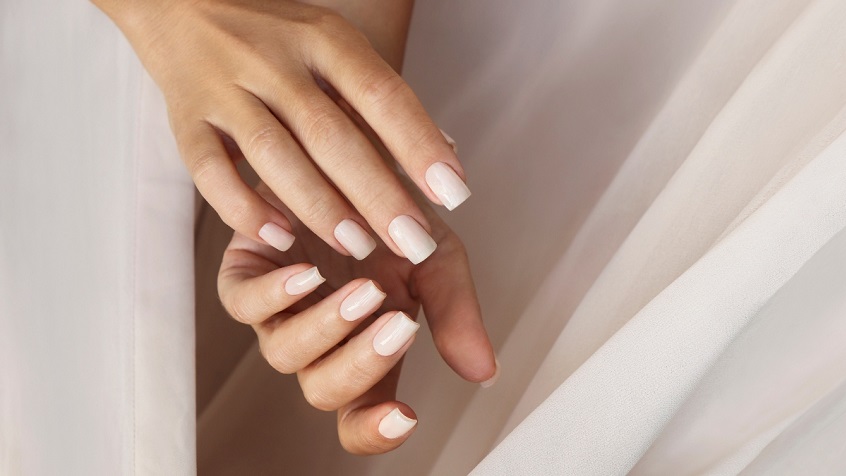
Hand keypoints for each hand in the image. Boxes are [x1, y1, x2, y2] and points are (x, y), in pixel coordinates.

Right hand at [95, 0, 470, 262]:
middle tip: (414, 241)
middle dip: (377, 192)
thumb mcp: (334, 46)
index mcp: (323, 37)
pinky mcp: (186, 120)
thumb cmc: (278, 37)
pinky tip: (278, 238)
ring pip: (273, 155)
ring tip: (358, 246)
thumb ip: (381, 98)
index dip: (418, 144)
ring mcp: (224, 89)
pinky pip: (209, 170)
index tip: (454, 192)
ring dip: (318, 206)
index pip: (380, 93)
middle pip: (331, 133)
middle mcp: (273, 61)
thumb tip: (445, 151)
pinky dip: (242, 208)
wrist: (181, 3)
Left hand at [217, 182, 496, 453]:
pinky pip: (244, 302)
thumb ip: (455, 313)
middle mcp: (319, 339)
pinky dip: (275, 294)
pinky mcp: (245, 271)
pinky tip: (310, 272)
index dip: (376, 430)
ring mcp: (278, 311)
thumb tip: (484, 373)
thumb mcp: (438, 259)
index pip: (361, 414)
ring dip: (328, 328)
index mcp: (365, 346)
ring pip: (284, 353)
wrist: (358, 149)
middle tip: (401, 324)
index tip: (408, 416)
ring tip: (366, 290)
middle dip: (364, 363)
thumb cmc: (395, 211)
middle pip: (325, 390)